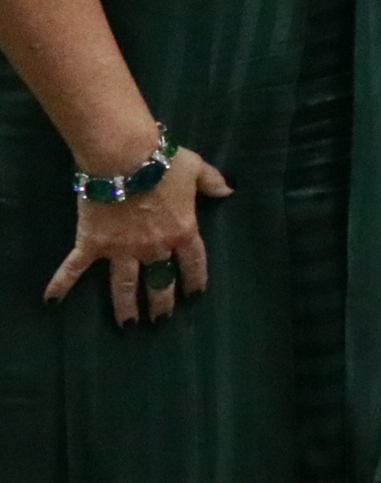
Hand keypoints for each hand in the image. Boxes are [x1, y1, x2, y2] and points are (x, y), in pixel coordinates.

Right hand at [45, 147, 232, 324]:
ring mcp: (122, 248)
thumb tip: (228, 191)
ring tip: (128, 325)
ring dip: (126, 307)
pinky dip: (61, 284)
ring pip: (125, 285)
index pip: (194, 263)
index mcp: (183, 231)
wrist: (124, 157)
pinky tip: (51, 301)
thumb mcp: (197, 169)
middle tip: (161, 320)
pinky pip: (75, 268)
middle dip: (162, 302)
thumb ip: (213, 182)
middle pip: (160, 281)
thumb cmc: (163, 161)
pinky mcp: (93, 243)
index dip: (195, 280)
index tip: (195, 295)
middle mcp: (154, 247)